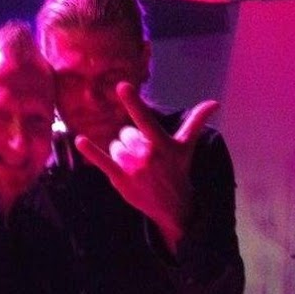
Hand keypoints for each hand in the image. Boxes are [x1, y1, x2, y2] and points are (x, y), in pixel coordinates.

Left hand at [75, 82, 218, 253]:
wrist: (173, 206)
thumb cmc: (178, 171)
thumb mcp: (186, 147)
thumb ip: (196, 122)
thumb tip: (215, 103)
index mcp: (161, 143)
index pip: (145, 118)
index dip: (134, 102)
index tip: (122, 86)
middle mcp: (146, 154)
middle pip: (125, 133)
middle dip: (131, 141)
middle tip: (144, 157)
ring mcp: (132, 168)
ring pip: (115, 146)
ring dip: (121, 152)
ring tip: (135, 165)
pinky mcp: (120, 179)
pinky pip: (102, 161)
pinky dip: (90, 151)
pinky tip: (80, 141)